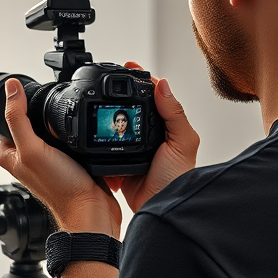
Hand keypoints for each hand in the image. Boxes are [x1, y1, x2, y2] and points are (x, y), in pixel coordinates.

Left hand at [0, 78, 121, 237]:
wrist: (92, 210)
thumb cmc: (60, 188)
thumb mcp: (33, 149)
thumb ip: (18, 118)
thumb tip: (11, 87)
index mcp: (9, 154)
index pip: (10, 118)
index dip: (23, 109)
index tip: (38, 113)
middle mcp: (26, 157)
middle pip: (33, 122)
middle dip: (46, 118)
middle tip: (57, 132)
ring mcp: (47, 160)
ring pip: (53, 129)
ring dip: (62, 127)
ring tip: (69, 140)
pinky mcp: (66, 161)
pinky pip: (68, 139)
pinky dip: (75, 135)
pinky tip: (80, 140)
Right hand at [104, 62, 198, 212]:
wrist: (160, 210)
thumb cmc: (178, 179)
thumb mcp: (182, 143)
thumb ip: (174, 114)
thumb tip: (163, 85)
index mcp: (166, 126)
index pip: (153, 95)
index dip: (141, 80)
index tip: (128, 66)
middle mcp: (149, 135)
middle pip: (131, 107)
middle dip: (120, 93)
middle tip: (107, 80)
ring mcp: (132, 149)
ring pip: (117, 125)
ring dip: (107, 115)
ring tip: (97, 101)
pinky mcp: (118, 164)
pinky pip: (105, 147)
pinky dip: (99, 140)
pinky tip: (94, 131)